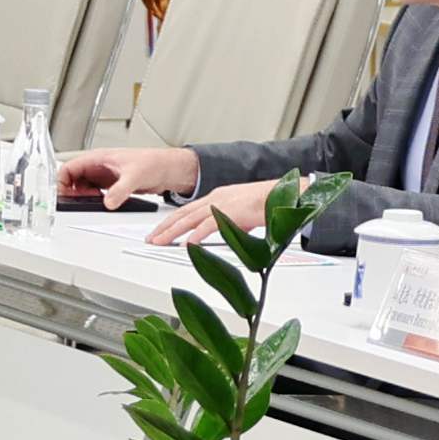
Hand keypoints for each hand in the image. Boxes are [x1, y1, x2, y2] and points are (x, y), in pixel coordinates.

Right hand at [52, 144, 191, 211]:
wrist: (168, 169)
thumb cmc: (153, 162)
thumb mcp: (134, 176)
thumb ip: (119, 190)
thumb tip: (108, 202)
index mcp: (99, 157)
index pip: (69, 167)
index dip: (61, 181)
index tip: (63, 194)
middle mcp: (99, 166)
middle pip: (72, 178)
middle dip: (71, 191)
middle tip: (78, 201)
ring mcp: (104, 176)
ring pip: (82, 186)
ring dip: (82, 196)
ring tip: (92, 202)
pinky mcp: (111, 185)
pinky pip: (93, 192)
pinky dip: (92, 199)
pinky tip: (101, 203)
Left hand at [145, 176, 275, 248]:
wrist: (287, 194)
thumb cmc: (269, 203)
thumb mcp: (244, 214)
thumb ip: (231, 223)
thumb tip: (226, 233)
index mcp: (217, 197)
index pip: (187, 209)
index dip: (171, 221)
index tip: (159, 231)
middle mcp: (216, 198)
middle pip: (183, 213)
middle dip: (164, 227)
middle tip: (151, 239)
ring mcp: (223, 204)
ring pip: (190, 219)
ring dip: (172, 232)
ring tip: (159, 242)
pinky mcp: (233, 213)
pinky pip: (209, 226)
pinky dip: (196, 236)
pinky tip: (187, 245)